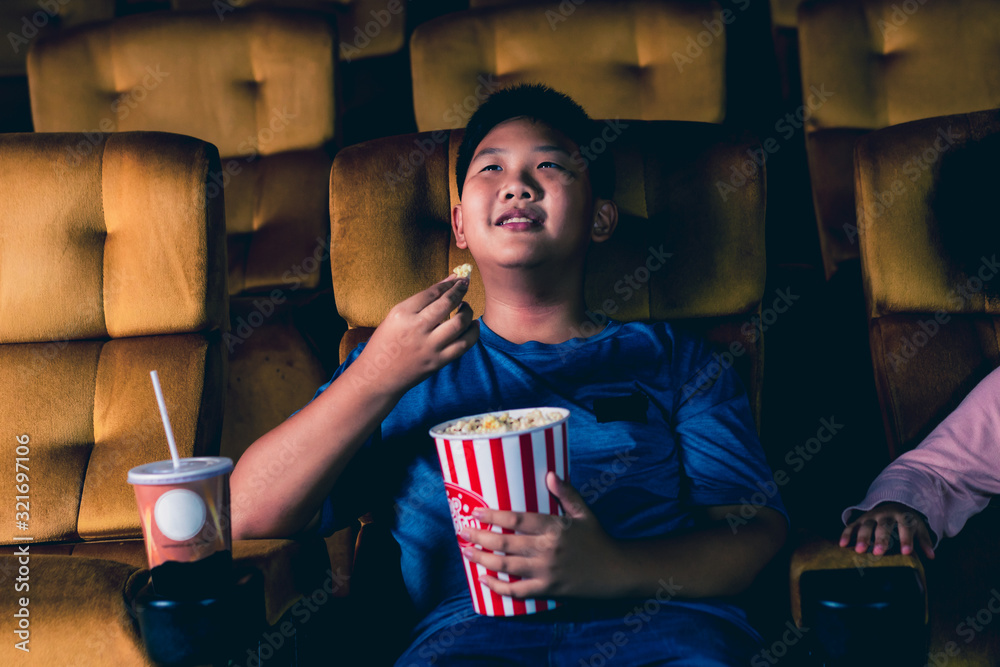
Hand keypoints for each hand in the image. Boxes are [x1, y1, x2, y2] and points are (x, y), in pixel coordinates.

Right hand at [353, 275, 477, 394]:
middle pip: (447, 304)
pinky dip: (472, 333)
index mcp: (402, 314)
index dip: (448, 284)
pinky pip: (463, 345)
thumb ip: (421, 301)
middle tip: (465, 285)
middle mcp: (416, 328)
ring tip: (466, 307)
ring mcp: (428, 346)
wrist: (377, 377)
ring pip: (459, 324)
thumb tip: (448, 282)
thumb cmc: (385, 343)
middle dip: (460, 291)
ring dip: (468, 311)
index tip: (457, 279)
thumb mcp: (395, 317)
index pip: (432, 293)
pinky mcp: (437, 361)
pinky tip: (473, 325)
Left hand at [460, 472, 621, 598]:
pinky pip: (516, 591)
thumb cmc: (598, 539)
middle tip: (463, 532)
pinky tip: (484, 579)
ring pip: (506, 566)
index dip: (494, 516)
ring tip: (466, 551)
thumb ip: (566, 493)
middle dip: (480, 537)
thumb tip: (549, 473)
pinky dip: (497, 587)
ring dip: (482, 559)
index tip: (476, 512)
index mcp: (555, 527)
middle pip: (505, 543)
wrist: (615, 572)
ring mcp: (546, 572)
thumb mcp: (584, 512)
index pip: (518, 519)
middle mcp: (547, 549)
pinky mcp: (547, 590)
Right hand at [839, 501, 934, 558]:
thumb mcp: (918, 527)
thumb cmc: (907, 521)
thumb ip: (924, 541)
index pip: (905, 527)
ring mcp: (871, 516)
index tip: (906, 552)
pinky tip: (843, 545)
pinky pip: (851, 526)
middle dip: (881, 540)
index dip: (906, 539)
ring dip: (862, 538)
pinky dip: (846, 534)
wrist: (892, 503)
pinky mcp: (860, 519)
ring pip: (866, 526)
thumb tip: (932, 556)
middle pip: (883, 527)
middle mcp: (885, 515)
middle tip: (878, 553)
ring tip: (859, 551)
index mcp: (902, 516)